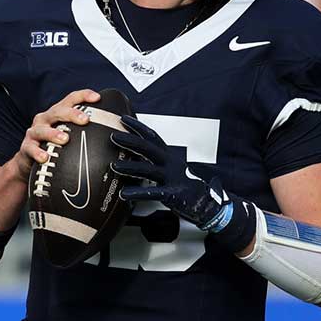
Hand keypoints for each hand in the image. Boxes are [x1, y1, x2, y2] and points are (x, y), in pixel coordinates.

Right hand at [14, 89, 98, 179]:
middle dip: (72, 114)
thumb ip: (85, 132)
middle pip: (58, 111)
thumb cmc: (53, 145)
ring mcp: (34, 132)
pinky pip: (31, 148)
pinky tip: (45, 157)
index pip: (71, 99)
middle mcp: (45, 119)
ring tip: (65, 139)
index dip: (83, 96)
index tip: (97, 98)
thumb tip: (113, 134)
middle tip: (85, 120)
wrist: (29, 163)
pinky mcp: (26, 147)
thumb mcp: (68, 134)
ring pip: (42, 129)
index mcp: (57, 113)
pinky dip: (37, 152)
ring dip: (54, 133)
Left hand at [109, 115, 229, 231]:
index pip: (152, 137)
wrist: (207, 203)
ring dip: (130, 167)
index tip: (122, 118)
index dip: (138, 127)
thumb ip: (155, 162)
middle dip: (130, 141)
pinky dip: (138, 193)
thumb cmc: (185, 186)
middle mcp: (170, 164)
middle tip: (113, 136)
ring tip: (114, 165)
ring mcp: (171, 178)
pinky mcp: (172, 194)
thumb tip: (133, 156)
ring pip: (148, 169)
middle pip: (149, 149)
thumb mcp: (171, 169)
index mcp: (168, 156)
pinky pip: (153, 193)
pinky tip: (124, 194)